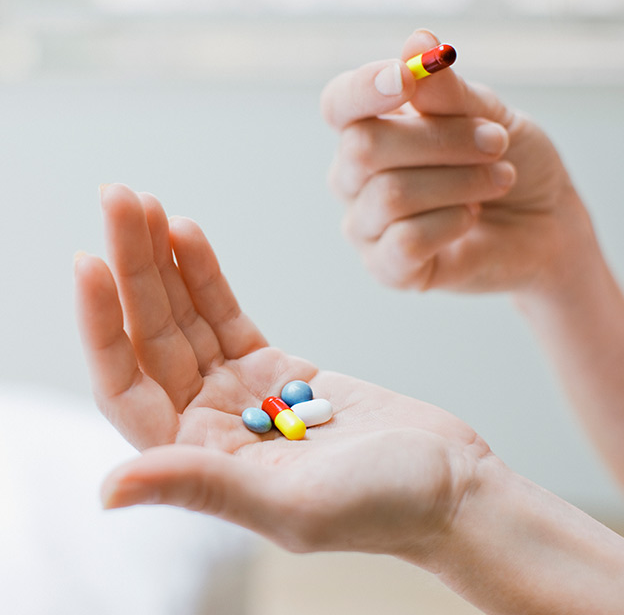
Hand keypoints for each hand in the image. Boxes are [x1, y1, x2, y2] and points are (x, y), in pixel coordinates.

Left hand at [74, 184, 487, 556]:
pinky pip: (227, 314)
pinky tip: (187, 234)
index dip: (103, 326)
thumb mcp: (294, 504)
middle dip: (134, 268)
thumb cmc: (387, 506)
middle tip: (120, 198)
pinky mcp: (278, 368)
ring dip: (163, 262)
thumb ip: (204, 488)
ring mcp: (244, 393)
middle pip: (154, 338)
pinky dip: (207, 274)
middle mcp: (211, 427)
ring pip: (188, 318)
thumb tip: (109, 491)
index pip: (127, 387)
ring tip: (144, 203)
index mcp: (201, 462)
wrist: (452, 483)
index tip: (91, 260)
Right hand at [321, 29, 593, 293]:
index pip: (338, 105)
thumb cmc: (509, 164)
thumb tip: (417, 43)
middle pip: (363, 148)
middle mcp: (355, 179)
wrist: (544, 226)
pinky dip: (451, 223)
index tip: (405, 79)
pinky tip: (471, 219)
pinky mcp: (387, 269)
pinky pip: (405, 242)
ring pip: (390, 195)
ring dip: (459, 182)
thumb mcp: (490, 117)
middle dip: (441, 140)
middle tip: (497, 142)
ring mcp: (366, 226)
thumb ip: (449, 93)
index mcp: (371, 130)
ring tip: (500, 179)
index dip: (362, 90)